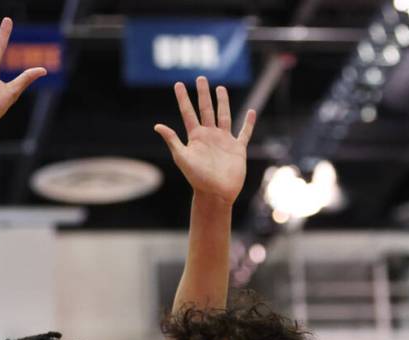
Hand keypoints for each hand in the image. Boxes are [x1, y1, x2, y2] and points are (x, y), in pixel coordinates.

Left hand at [155, 76, 256, 204]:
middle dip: (203, 94)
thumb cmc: (197, 178)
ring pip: (224, 116)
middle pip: (206, 109)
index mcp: (195, 137)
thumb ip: (172, 140)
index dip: (183, 98)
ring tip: (220, 88)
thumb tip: (157, 126)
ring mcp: (224, 141)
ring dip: (222, 102)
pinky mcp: (237, 149)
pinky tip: (251, 112)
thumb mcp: (182, 157)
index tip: (178, 84)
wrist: (216, 193)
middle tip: (201, 77)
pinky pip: (244, 133)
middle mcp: (209, 136)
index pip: (188, 112)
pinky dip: (248, 123)